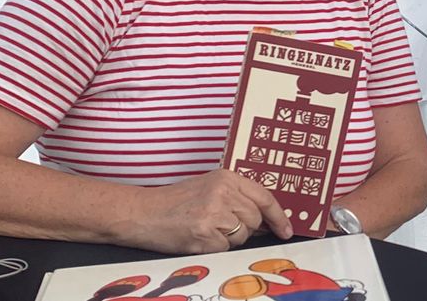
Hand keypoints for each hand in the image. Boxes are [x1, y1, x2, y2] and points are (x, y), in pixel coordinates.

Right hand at [127, 169, 292, 253]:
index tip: (287, 229)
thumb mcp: (208, 188)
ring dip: (228, 239)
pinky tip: (197, 237)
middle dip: (244, 228)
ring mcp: (213, 214)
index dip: (279, 216)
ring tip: (205, 228)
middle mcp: (222, 193)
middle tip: (220, 225)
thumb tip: (266, 220)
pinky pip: (225, 249)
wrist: (140, 213)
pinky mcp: (204, 235)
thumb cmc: (174, 202)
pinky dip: (214, 248)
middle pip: (255, 219)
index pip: (265, 197)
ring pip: (242, 236)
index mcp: (226, 177)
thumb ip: (237, 198)